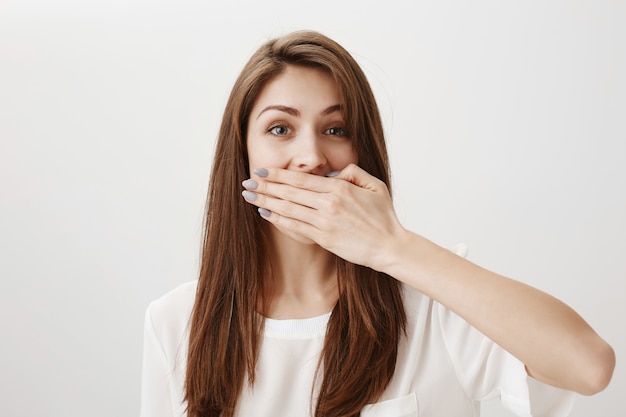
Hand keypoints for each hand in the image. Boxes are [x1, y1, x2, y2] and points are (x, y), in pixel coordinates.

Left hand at [241, 164, 406, 269]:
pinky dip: (278, 219)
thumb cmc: (384, 217)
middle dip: (265, 185)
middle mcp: (328, 204)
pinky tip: (265, 213)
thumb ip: (353, 173)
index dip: (278, 174)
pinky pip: (295, 226)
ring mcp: (324, 222)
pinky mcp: (323, 238)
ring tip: (249, 195)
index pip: (301, 179)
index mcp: (339, 188)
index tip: (262, 171)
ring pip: (288, 208)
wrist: (389, 246)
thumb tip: (333, 172)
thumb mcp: (374, 186)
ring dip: (266, 201)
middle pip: (289, 191)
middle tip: (247, 181)